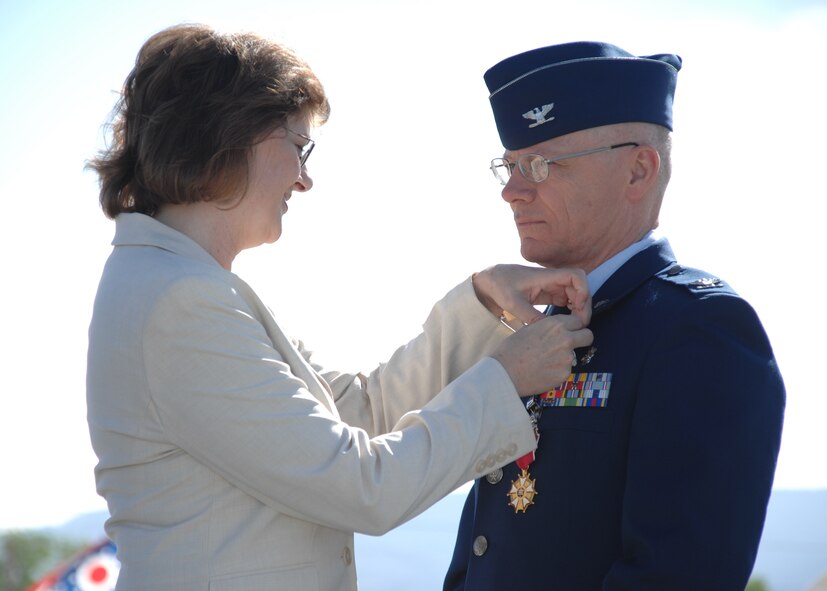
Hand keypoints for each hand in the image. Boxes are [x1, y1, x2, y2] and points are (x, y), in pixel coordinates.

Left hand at [472, 265, 590, 324]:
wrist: (488, 282)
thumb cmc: (499, 286)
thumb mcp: (514, 303)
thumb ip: (531, 317)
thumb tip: (548, 331)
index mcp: (546, 277)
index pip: (575, 275)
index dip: (583, 289)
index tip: (578, 306)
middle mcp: (551, 280)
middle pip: (579, 288)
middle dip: (583, 304)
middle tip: (581, 323)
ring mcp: (550, 287)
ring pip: (573, 295)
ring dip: (578, 308)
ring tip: (575, 325)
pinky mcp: (546, 294)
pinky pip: (564, 300)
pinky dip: (569, 310)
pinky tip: (566, 322)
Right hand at [490, 314, 593, 395]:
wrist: (504, 372)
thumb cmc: (511, 350)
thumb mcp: (529, 329)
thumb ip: (548, 329)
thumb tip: (557, 331)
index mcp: (555, 324)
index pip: (579, 321)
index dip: (574, 327)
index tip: (571, 331)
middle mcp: (565, 339)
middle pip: (588, 336)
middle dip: (582, 339)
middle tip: (569, 346)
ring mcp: (567, 357)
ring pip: (575, 355)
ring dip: (565, 358)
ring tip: (545, 363)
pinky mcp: (565, 374)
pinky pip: (566, 370)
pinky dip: (558, 372)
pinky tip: (543, 372)